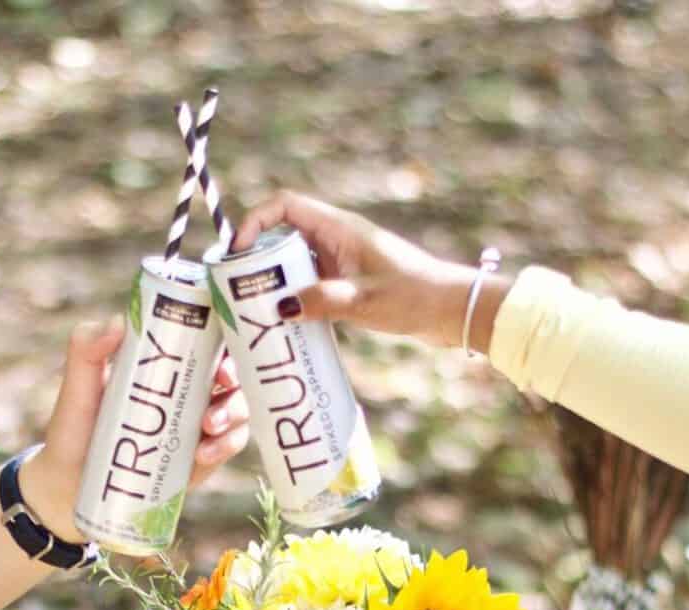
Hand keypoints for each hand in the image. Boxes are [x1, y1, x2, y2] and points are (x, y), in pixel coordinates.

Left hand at [20, 321, 249, 543]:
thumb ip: (87, 348)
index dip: (226, 341)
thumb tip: (119, 322)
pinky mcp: (198, 462)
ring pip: (237, 412)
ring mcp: (196, 428)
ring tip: (209, 426)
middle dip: (236, 380)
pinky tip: (203, 454)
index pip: (207, 343)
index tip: (219, 348)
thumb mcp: (78, 384)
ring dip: (234, 414)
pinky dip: (225, 447)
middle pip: (232, 377)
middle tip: (223, 386)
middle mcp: (187, 393)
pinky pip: (226, 448)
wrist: (69, 485)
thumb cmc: (74, 428)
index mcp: (166, 366)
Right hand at [234, 191, 510, 352]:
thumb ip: (321, 301)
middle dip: (257, 259)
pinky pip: (309, 283)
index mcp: (339, 228)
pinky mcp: (347, 282)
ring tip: (256, 312)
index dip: (255, 221)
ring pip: (293, 262)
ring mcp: (341, 260)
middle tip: (238, 291)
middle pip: (282, 234)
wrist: (450, 309)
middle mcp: (337, 238)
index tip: (238, 253)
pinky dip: (294, 299)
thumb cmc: (413, 296)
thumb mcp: (363, 301)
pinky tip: (287, 325)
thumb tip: (280, 306)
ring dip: (274, 282)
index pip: (285, 205)